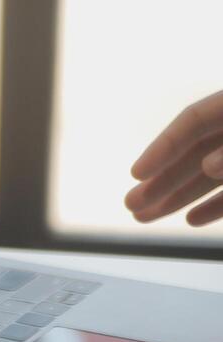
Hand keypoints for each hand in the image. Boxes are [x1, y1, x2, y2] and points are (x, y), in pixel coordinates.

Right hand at [125, 90, 222, 225]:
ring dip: (179, 196)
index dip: (164, 146)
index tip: (135, 174)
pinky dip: (216, 205)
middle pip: (197, 151)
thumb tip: (209, 166)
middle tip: (130, 203)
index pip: (194, 120)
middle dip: (162, 179)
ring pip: (212, 174)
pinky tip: (191, 219)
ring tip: (143, 217)